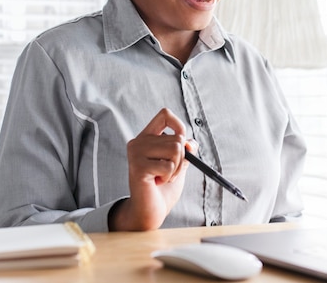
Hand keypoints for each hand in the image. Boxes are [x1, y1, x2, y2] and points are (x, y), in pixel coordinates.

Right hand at [109, 108, 192, 230]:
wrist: (150, 211)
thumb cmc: (164, 187)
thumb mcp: (179, 163)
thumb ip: (185, 150)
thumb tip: (190, 144)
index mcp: (147, 137)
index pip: (165, 114)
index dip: (179, 126)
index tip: (183, 145)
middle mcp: (138, 142)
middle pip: (177, 138)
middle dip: (181, 159)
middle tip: (169, 172)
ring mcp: (135, 153)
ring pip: (175, 150)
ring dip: (176, 169)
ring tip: (163, 177)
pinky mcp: (138, 167)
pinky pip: (169, 166)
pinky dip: (169, 177)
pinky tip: (157, 183)